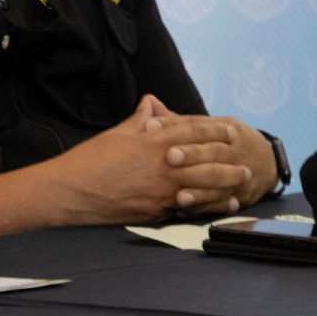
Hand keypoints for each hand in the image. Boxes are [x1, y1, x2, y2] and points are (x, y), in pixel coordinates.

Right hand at [57, 95, 251, 224]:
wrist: (70, 191)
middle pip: (208, 162)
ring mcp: (162, 191)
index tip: (230, 132)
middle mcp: (163, 166)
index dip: (215, 131)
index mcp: (153, 142)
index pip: (194, 132)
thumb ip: (139, 120)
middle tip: (246, 164)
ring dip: (227, 185)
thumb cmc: (88, 160)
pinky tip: (221, 205)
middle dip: (230, 162)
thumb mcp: (115, 134)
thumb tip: (151, 104)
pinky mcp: (156, 211)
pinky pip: (190, 208)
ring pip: (205, 187)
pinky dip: (209, 206)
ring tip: (241, 184)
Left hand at [140, 105, 279, 209]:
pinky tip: (187, 210)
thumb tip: (149, 103)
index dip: (175, 125)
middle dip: (193, 154)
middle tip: (170, 158)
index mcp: (226, 129)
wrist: (267, 162)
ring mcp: (241, 173)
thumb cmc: (225, 141)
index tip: (152, 127)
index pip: (200, 126)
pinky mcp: (242, 195)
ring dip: (200, 190)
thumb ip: (177, 120)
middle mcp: (235, 150)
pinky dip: (205, 207)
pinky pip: (224, 203)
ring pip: (222, 181)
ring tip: (179, 196)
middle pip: (214, 151)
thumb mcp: (209, 126)